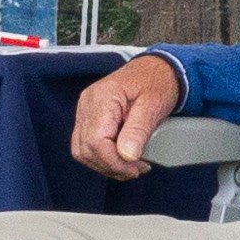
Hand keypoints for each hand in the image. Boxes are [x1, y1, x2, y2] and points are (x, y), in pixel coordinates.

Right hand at [68, 52, 184, 180]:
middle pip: (85, 149)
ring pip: (82, 150)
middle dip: (111, 166)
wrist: (157, 69)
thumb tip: (127, 155)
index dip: (114, 162)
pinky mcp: (89, 117)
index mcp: (102, 97)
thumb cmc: (157, 82)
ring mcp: (86, 111)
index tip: (135, 168)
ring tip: (130, 166)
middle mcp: (88, 104)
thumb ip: (138, 130)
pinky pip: (87, 144)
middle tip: (135, 170)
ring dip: (105, 165)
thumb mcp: (153, 105)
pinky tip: (121, 158)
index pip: (96, 141)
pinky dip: (103, 157)